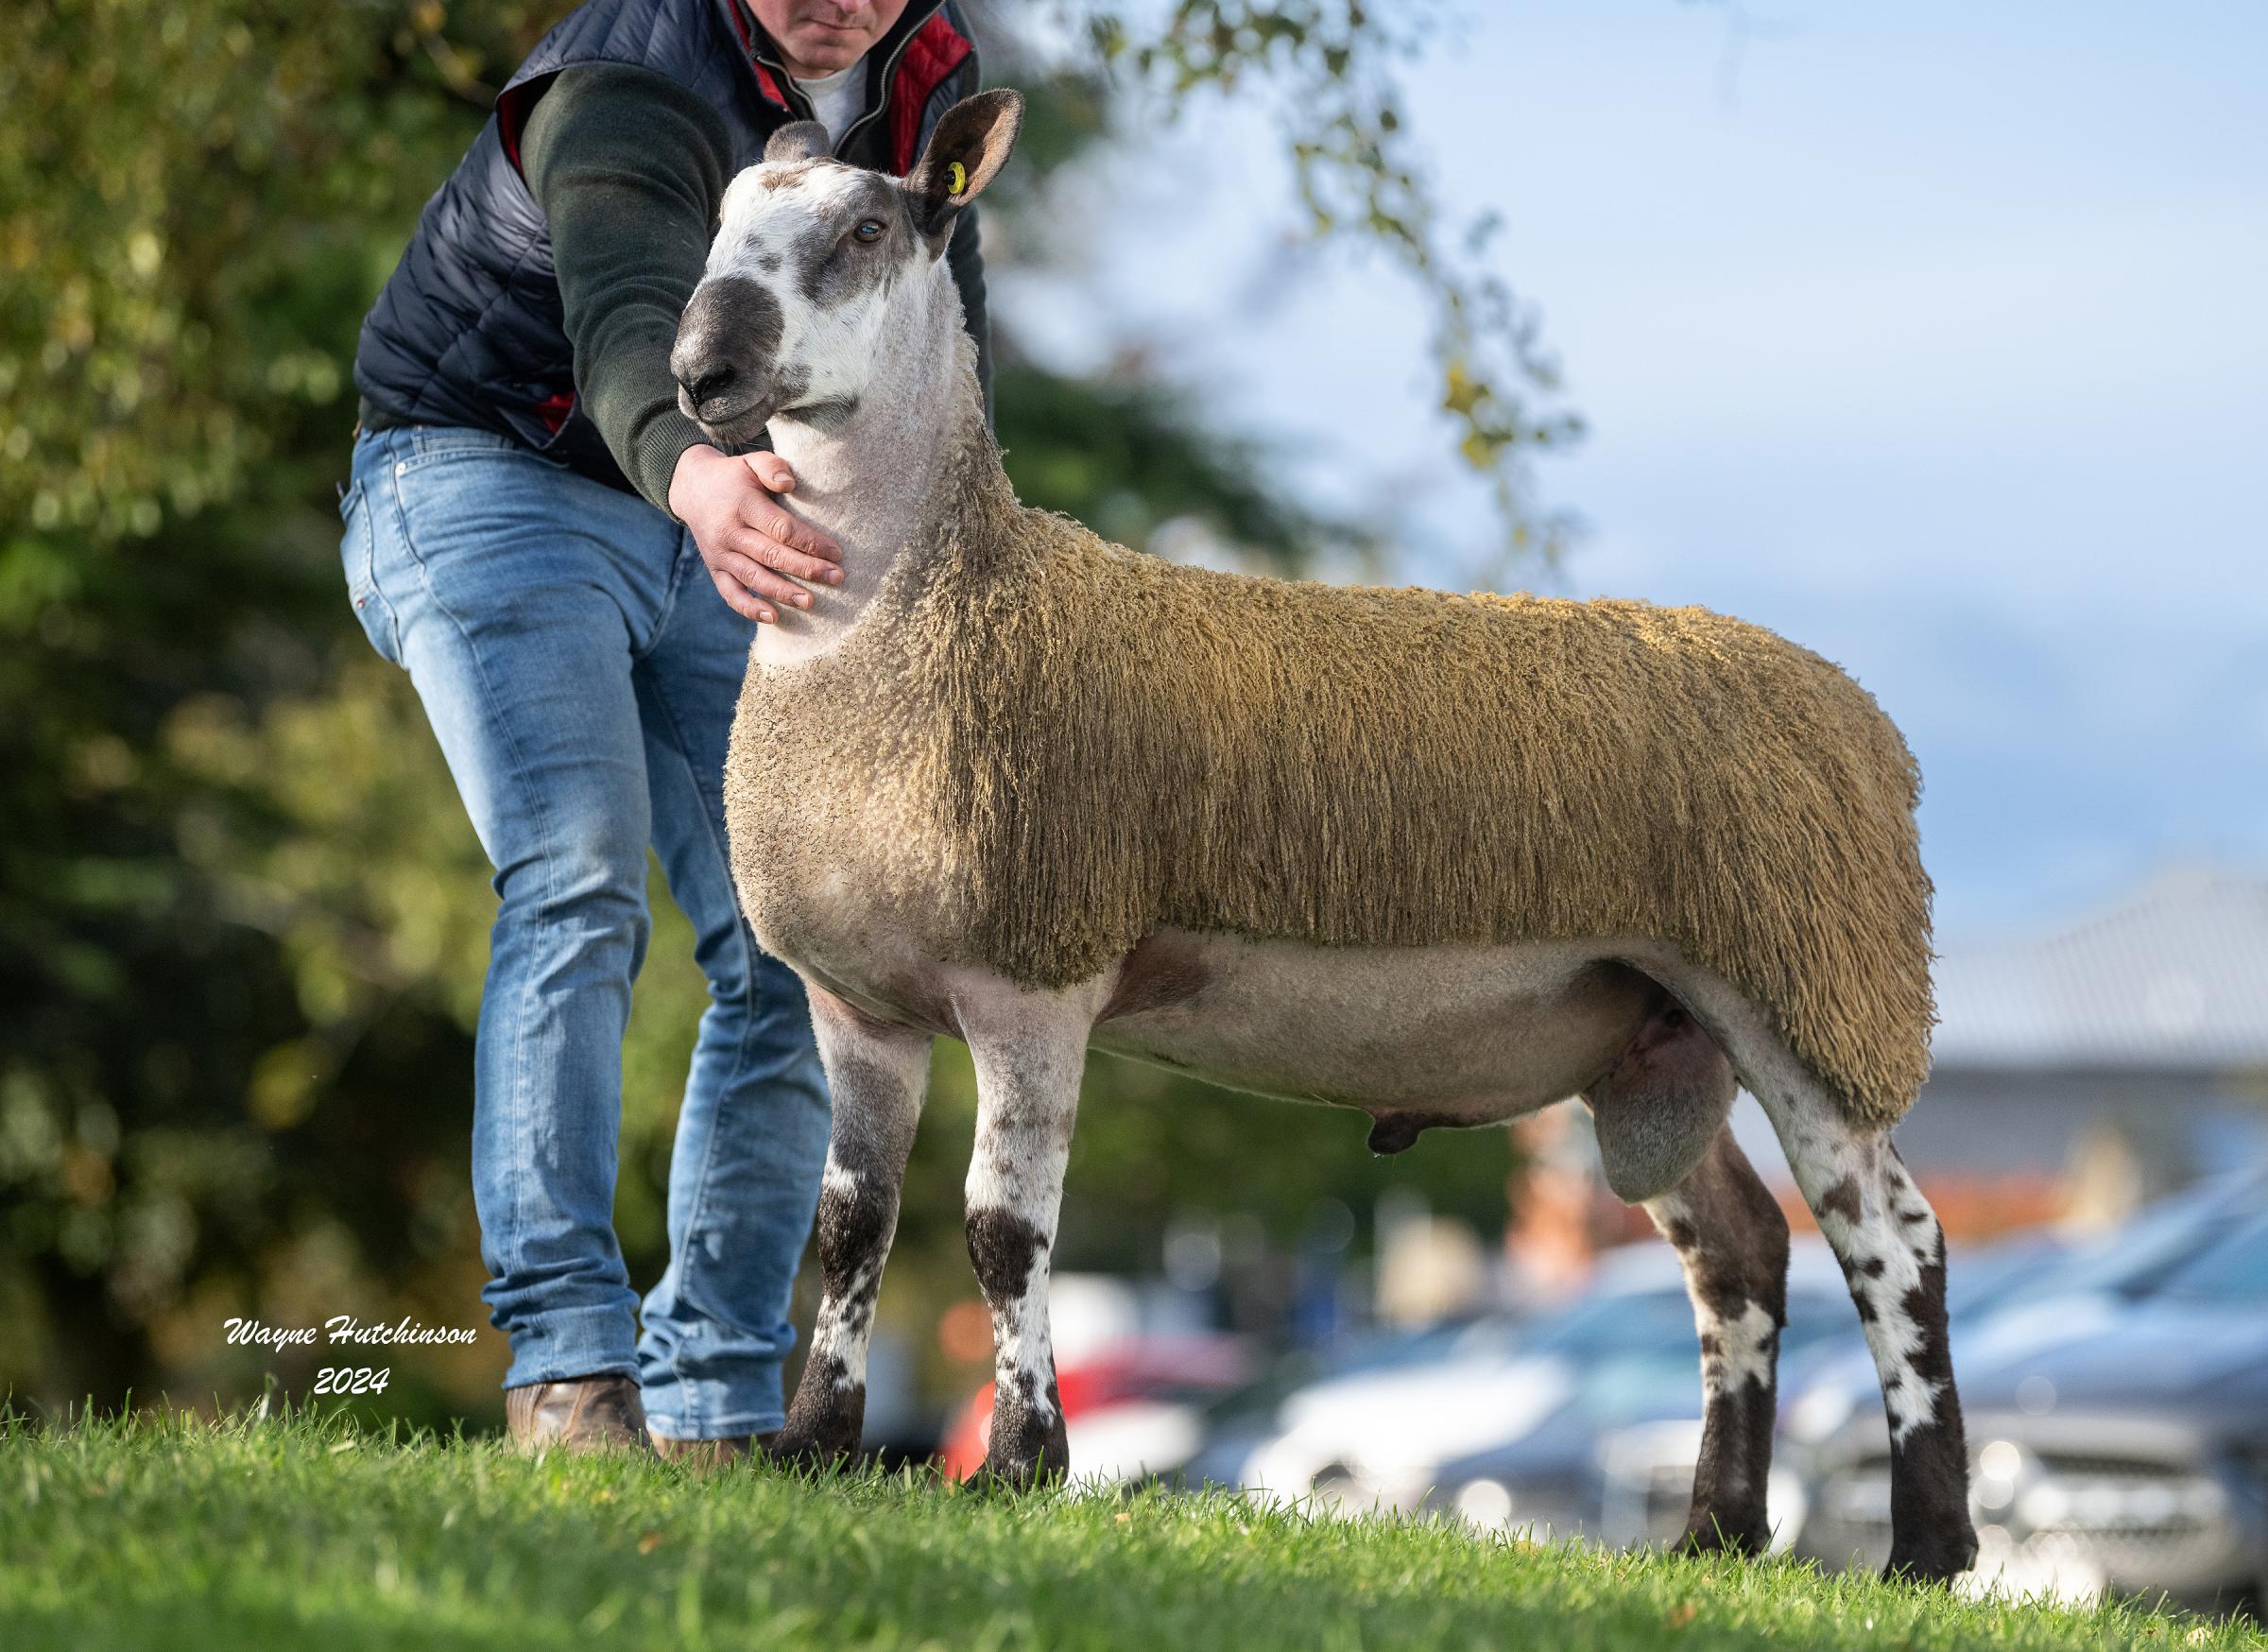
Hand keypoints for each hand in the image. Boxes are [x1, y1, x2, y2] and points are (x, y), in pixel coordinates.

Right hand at [668, 443, 843, 623]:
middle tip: (837, 578)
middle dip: (807, 569)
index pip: (782, 529)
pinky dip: (749, 608)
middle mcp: (730, 533)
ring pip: (754, 577)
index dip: (810, 543)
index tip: (836, 553)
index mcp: (743, 506)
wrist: (692, 489)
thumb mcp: (751, 461)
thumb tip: (790, 484)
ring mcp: (721, 554)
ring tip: (810, 602)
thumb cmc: (734, 477)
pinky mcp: (715, 569)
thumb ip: (772, 467)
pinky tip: (773, 617)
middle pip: (773, 556)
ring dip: (783, 592)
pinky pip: (731, 593)